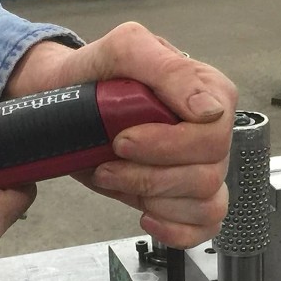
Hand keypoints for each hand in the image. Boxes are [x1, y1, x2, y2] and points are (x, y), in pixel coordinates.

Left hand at [4, 22, 237, 247]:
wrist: (63, 103)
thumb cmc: (93, 76)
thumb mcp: (123, 51)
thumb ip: (169, 70)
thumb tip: (210, 110)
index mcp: (210, 95)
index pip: (216, 134)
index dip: (171, 145)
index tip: (124, 138)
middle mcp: (213, 134)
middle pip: (210, 174)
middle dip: (151, 174)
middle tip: (111, 158)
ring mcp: (204, 169)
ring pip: (206, 205)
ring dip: (153, 198)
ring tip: (116, 178)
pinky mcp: (189, 199)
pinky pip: (204, 227)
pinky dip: (174, 229)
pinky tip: (146, 213)